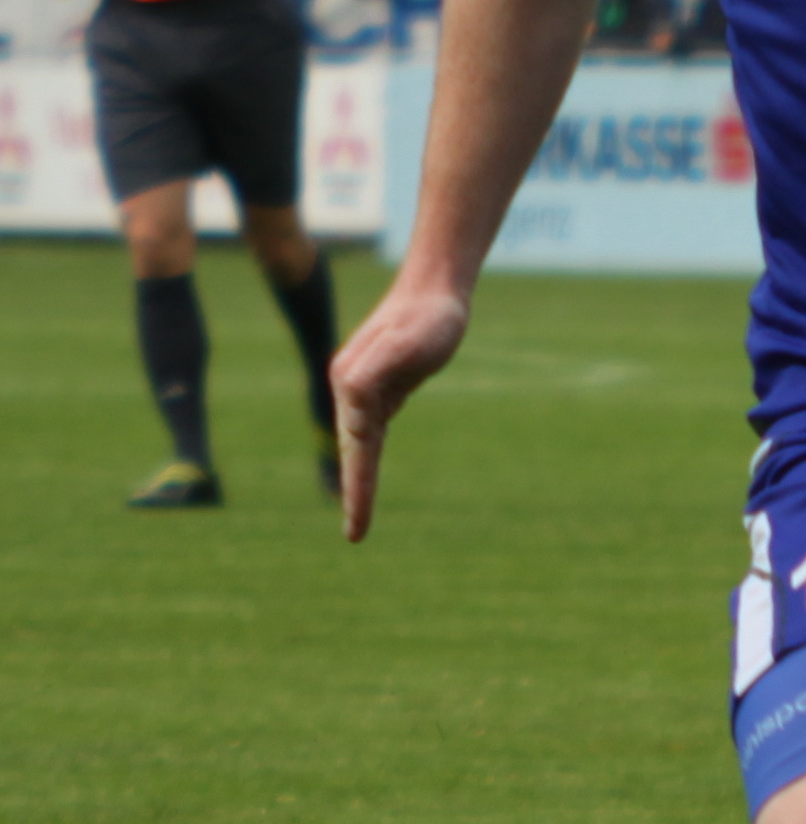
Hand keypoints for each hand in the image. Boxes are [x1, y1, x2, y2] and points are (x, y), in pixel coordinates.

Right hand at [330, 280, 471, 541]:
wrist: (437, 289)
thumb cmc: (426, 318)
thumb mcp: (405, 346)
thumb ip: (372, 377)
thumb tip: (351, 413)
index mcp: (352, 384)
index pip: (357, 449)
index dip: (358, 490)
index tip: (357, 526)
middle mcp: (351, 388)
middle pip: (355, 452)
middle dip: (356, 493)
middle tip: (356, 534)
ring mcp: (365, 387)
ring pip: (362, 444)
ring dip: (360, 478)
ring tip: (359, 515)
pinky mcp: (384, 386)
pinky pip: (373, 430)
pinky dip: (368, 455)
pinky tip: (367, 471)